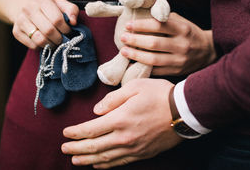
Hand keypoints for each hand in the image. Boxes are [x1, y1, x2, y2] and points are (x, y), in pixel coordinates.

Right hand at [12, 0, 78, 48]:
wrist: (27, 9)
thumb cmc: (50, 9)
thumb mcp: (62, 5)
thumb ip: (72, 10)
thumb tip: (73, 22)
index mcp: (42, 0)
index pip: (57, 19)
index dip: (65, 29)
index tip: (68, 31)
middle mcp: (29, 8)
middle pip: (48, 30)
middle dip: (59, 38)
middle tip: (62, 39)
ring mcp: (20, 20)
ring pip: (40, 40)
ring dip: (51, 44)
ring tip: (55, 42)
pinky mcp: (16, 32)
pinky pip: (33, 46)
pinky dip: (42, 47)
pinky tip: (45, 42)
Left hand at [61, 78, 182, 168]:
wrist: (184, 111)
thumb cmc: (160, 95)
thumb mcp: (135, 87)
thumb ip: (113, 99)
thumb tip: (97, 110)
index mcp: (120, 118)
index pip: (90, 129)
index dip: (75, 132)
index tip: (65, 133)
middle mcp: (124, 137)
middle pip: (94, 146)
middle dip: (76, 148)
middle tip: (64, 148)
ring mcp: (134, 148)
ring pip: (105, 157)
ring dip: (87, 159)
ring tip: (75, 159)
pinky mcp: (143, 153)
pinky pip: (120, 162)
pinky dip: (106, 165)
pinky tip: (98, 164)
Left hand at [120, 12, 215, 75]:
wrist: (209, 52)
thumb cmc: (190, 34)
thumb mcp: (182, 22)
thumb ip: (165, 18)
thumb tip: (142, 13)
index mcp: (183, 29)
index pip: (158, 25)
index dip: (141, 25)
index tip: (128, 25)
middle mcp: (182, 45)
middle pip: (154, 43)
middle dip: (135, 40)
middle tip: (123, 37)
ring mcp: (180, 60)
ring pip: (153, 59)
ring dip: (136, 55)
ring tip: (124, 51)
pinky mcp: (177, 71)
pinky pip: (157, 71)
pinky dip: (143, 67)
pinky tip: (133, 63)